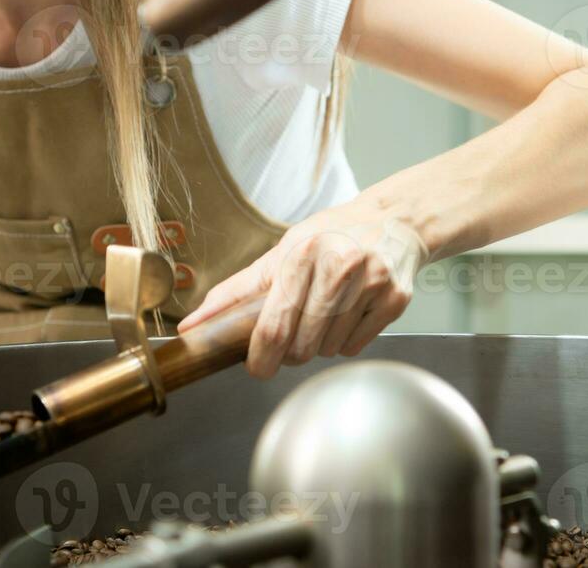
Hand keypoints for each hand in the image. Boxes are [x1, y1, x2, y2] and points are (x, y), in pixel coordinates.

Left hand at [175, 206, 428, 378]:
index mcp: (303, 253)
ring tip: (326, 312)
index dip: (260, 359)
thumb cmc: (331, 236)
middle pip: (302, 346)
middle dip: (292, 351)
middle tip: (295, 331)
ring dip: (320, 343)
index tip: (257, 366)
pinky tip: (349, 313)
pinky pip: (355, 347)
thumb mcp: (282, 252)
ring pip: (329, 349)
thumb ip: (236, 292)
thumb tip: (192, 326)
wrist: (393, 220)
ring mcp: (371, 284)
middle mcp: (340, 267)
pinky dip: (345, 340)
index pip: (274, 327)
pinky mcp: (394, 300)